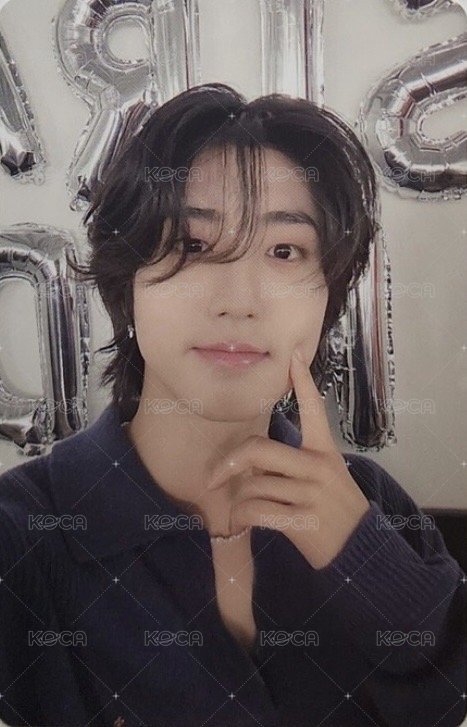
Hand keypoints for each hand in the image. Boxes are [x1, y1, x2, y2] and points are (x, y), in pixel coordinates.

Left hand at [206, 346, 369, 569]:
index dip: (303, 381)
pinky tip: (244, 522)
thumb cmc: (334, 509)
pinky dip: (242, 518)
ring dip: (239, 500)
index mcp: (324, 452)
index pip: (314, 409)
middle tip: (214, 476)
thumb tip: (250, 460)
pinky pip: (256, 511)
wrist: (359, 551)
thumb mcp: (325, 477)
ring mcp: (311, 495)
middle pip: (259, 450)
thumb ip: (292, 463)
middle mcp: (318, 467)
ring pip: (252, 486)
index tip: (292, 354)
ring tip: (244, 509)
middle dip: (229, 462)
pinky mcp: (303, 521)